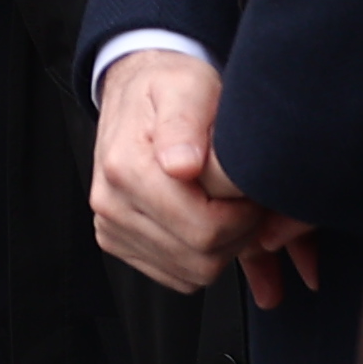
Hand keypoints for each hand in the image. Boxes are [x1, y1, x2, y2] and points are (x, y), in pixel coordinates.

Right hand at [89, 46, 307, 296]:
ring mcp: (111, 226)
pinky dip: (203, 257)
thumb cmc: (168, 87)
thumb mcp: (187, 87)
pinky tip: (208, 220)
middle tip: (246, 197)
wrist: (135, 90)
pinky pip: (176, 276)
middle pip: (201, 260)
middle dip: (239, 235)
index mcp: (127, 169)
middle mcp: (111, 204)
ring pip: (191, 274)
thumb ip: (185, 122)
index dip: (245, 218)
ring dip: (223, 248)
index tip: (251, 189)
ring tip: (227, 204)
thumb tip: (181, 165)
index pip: (205, 231)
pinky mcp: (118, 240)